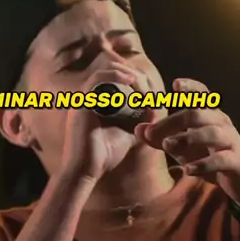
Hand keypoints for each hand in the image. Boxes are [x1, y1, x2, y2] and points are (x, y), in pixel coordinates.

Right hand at [60, 54, 152, 181]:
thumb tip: (157, 108)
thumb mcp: (129, 134)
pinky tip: (131, 80)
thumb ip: (141, 122)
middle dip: (135, 75)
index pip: (118, 78)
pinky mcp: (82, 101)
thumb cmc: (105, 155)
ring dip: (128, 74)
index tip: (151, 92)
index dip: (137, 80)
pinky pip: (98, 78)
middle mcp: (89, 96)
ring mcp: (84, 97)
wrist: (87, 170)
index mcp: (98, 101)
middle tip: (148, 87)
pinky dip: (116, 75)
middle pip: (114, 70)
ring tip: (141, 84)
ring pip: (108, 70)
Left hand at [135, 77, 239, 208]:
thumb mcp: (183, 147)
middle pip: (197, 114)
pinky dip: (204, 164)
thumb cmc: (211, 157)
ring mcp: (231, 142)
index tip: (175, 84)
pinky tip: (188, 170)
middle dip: (172, 122)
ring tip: (167, 145)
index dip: (191, 87)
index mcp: (209, 116)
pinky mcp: (237, 162)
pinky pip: (221, 160)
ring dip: (187, 138)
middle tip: (151, 132)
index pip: (202, 95)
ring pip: (211, 134)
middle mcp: (221, 124)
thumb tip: (138, 129)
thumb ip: (161, 138)